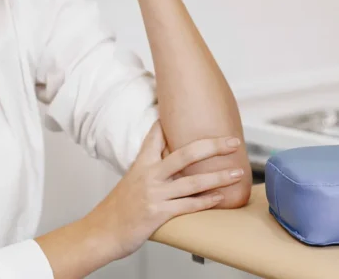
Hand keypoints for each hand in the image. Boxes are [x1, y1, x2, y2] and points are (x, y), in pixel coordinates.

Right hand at [85, 122, 242, 260]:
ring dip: (218, 177)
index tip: (191, 106)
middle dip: (212, 146)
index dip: (171, 120)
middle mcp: (149, 175)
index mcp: (141, 164)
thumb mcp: (129, 181)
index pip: (157, 135)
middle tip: (233, 141)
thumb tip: (164, 158)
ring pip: (192, 182)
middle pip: (185, 154)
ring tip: (237, 172)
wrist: (100, 232)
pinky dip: (206, 202)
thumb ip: (147, 168)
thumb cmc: (117, 209)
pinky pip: (187, 205)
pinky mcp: (157, 214)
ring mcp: (154, 194)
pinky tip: (220, 198)